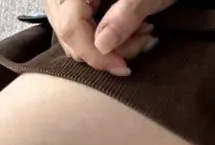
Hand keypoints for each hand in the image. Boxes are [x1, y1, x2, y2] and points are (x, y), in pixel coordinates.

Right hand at [45, 0, 168, 76]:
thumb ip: (125, 14)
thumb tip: (101, 46)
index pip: (71, 26)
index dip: (95, 54)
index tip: (123, 67)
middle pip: (70, 35)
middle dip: (107, 51)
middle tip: (143, 40)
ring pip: (75, 37)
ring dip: (110, 47)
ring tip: (143, 32)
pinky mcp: (80, 3)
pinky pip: (83, 30)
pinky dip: (108, 38)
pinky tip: (133, 30)